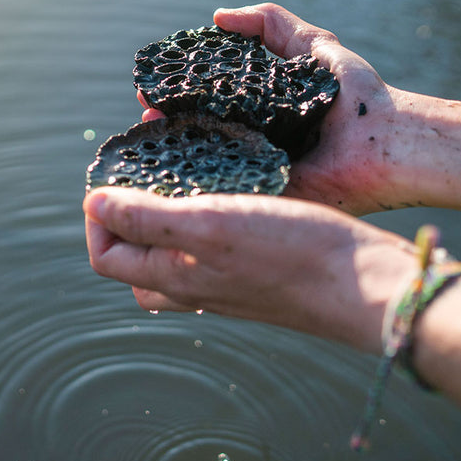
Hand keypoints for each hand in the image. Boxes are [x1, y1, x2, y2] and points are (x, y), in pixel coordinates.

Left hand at [84, 187, 418, 354]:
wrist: (368, 286)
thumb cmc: (292, 253)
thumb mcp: (209, 225)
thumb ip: (147, 218)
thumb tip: (92, 204)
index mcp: (174, 278)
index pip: (107, 256)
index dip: (97, 218)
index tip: (111, 178)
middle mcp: (195, 285)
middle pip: (135, 257)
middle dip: (125, 217)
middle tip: (141, 174)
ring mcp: (227, 282)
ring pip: (174, 250)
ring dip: (165, 214)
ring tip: (180, 174)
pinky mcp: (258, 270)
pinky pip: (213, 245)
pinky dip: (206, 216)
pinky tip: (228, 187)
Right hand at [138, 3, 405, 214]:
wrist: (390, 139)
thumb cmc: (357, 93)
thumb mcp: (313, 45)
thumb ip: (270, 23)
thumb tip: (216, 16)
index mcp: (257, 114)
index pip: (204, 106)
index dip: (175, 97)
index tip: (150, 90)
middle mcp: (251, 143)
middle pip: (196, 136)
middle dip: (165, 125)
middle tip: (146, 114)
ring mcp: (255, 173)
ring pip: (203, 165)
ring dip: (173, 152)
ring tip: (151, 134)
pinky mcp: (265, 198)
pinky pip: (226, 193)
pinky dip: (199, 186)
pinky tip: (171, 171)